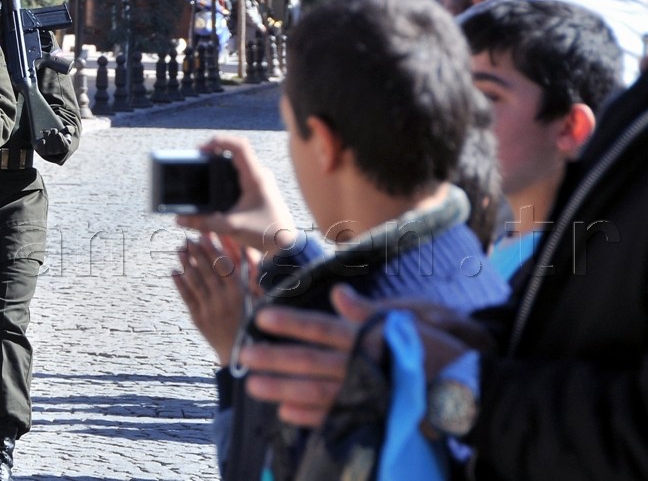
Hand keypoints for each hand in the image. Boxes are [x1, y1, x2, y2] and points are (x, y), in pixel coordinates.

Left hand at [35, 128, 70, 158]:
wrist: (49, 136)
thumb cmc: (60, 134)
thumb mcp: (67, 131)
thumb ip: (70, 129)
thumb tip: (67, 128)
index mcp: (65, 149)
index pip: (65, 147)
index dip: (62, 140)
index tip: (59, 134)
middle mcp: (58, 153)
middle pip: (57, 149)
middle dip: (54, 138)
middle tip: (53, 130)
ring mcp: (49, 153)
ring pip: (49, 150)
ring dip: (48, 139)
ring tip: (48, 131)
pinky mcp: (42, 151)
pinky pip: (42, 151)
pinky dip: (42, 146)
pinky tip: (43, 140)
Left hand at [172, 233, 256, 361]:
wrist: (239, 352)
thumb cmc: (251, 323)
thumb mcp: (256, 300)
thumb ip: (249, 277)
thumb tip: (245, 252)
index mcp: (239, 293)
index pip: (223, 265)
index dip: (212, 249)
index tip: (204, 236)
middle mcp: (223, 299)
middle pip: (207, 270)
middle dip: (196, 252)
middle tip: (188, 239)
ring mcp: (209, 308)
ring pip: (195, 281)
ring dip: (186, 264)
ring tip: (179, 250)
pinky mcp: (198, 318)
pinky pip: (187, 297)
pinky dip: (179, 284)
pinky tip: (173, 272)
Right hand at [176, 134, 299, 256]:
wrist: (287, 245)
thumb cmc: (265, 233)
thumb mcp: (232, 227)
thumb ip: (204, 223)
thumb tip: (180, 219)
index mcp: (255, 177)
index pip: (239, 146)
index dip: (220, 141)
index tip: (202, 149)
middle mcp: (260, 175)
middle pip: (236, 151)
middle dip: (215, 151)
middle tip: (198, 159)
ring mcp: (261, 181)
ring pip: (238, 162)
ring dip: (221, 162)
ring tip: (203, 169)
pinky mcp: (259, 189)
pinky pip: (241, 173)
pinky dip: (226, 173)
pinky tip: (216, 184)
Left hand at [238, 285, 489, 427]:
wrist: (471, 389)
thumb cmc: (437, 348)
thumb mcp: (409, 319)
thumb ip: (369, 310)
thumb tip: (339, 294)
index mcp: (369, 338)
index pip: (322, 329)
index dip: (291, 323)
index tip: (262, 317)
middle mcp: (363, 367)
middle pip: (311, 362)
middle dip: (276, 359)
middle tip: (243, 356)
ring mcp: (366, 395)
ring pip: (317, 392)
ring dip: (283, 389)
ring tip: (254, 386)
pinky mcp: (372, 416)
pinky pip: (336, 418)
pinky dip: (310, 417)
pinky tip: (285, 414)